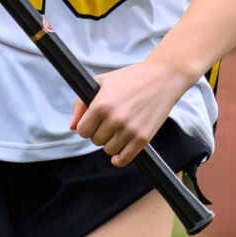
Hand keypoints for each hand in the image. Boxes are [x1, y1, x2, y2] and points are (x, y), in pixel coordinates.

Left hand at [72, 54, 193, 167]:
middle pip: (95, 141)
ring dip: (111, 143)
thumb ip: (80, 104)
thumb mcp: (101, 82)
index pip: (82, 131)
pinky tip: (119, 153)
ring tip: (120, 130)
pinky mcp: (143, 137)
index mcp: (101, 105)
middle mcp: (114, 118)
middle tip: (111, 122)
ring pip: (109, 150)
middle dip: (100, 133)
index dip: (87, 126)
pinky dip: (119, 159)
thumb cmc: (131, 78)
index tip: (95, 122)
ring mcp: (129, 129)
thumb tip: (72, 127)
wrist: (163, 77)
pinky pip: (124, 158)